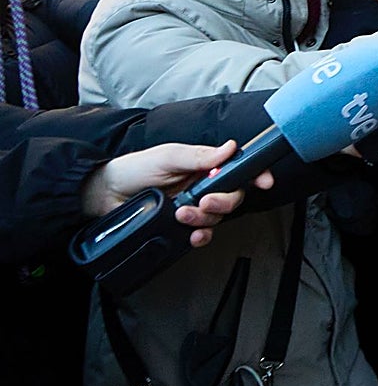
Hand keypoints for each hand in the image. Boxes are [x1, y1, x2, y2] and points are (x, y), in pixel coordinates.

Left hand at [81, 140, 273, 248]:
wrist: (105, 195)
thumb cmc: (135, 169)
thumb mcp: (167, 157)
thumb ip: (199, 155)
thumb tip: (230, 148)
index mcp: (203, 165)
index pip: (238, 169)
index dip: (255, 175)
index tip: (264, 181)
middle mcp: (203, 186)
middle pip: (233, 197)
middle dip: (223, 202)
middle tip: (204, 200)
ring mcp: (194, 207)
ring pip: (217, 217)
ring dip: (204, 218)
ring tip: (181, 214)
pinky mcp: (182, 226)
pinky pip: (203, 235)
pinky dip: (201, 236)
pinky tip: (192, 235)